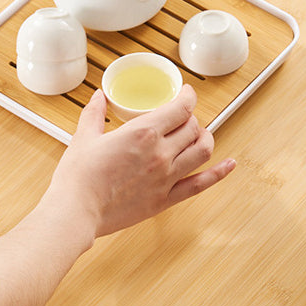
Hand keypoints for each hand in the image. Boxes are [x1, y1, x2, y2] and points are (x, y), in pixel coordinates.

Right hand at [51, 85, 235, 236]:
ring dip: (205, 139)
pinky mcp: (166, 199)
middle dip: (191, 118)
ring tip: (200, 136)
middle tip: (183, 118)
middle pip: (193, 127)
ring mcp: (167, 177)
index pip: (181, 108)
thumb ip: (94, 114)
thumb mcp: (83, 137)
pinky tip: (229, 165)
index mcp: (143, 132)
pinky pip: (200, 184)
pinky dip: (219, 173)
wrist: (76, 212)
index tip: (187, 93)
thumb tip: (98, 97)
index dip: (189, 96)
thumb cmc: (78, 177)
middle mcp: (161, 153)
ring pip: (202, 151)